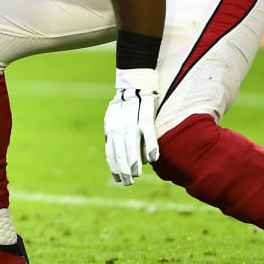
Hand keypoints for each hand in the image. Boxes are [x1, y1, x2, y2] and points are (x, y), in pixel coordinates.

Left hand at [103, 68, 160, 185]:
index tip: (119, 178)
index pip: (111, 151)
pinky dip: (150, 147)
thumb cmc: (126, 105)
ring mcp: (132, 120)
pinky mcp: (145, 114)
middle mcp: (119, 125)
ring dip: (133, 162)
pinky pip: (147, 133)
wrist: (135, 81)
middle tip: (127, 182)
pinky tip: (153, 160)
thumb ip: (115, 135)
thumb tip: (116, 154)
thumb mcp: (115, 119)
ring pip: (131, 144)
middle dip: (122, 169)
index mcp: (111, 127)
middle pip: (119, 151)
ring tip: (136, 174)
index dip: (114, 166)